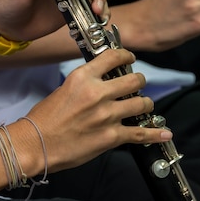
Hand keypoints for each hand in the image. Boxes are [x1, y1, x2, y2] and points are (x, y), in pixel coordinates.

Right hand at [20, 49, 171, 171]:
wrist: (34, 145)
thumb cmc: (43, 119)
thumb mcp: (64, 89)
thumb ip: (85, 83)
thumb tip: (101, 82)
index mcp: (83, 77)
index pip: (113, 57)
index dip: (126, 56)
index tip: (130, 58)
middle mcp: (98, 93)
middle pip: (134, 80)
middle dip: (139, 81)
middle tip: (138, 83)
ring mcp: (107, 115)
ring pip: (141, 103)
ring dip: (145, 104)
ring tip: (144, 105)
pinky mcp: (111, 136)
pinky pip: (140, 133)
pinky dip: (155, 133)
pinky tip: (164, 132)